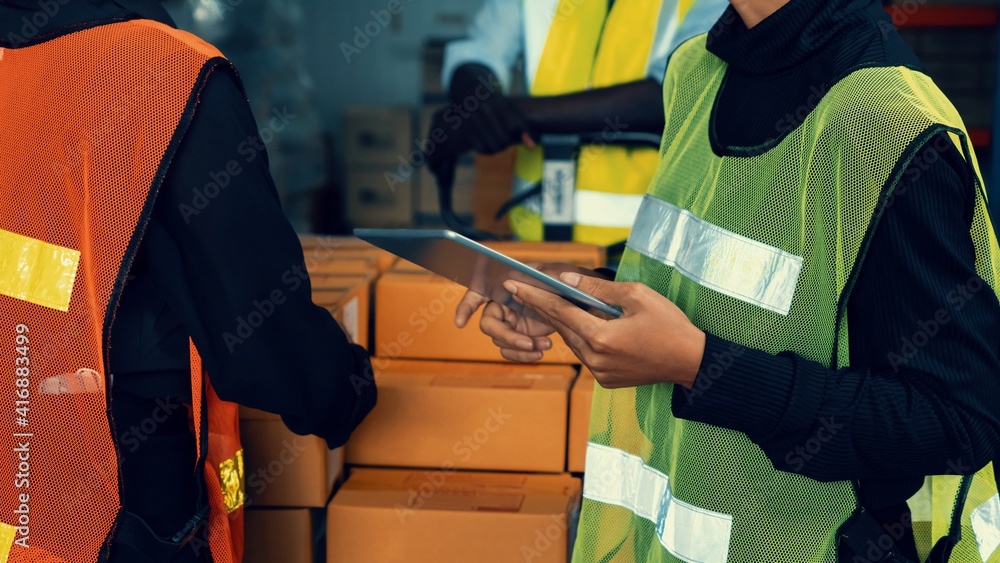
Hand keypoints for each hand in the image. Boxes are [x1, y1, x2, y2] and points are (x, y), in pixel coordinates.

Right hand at [455, 264, 608, 362]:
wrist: (587, 301)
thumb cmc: (569, 281)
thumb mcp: (560, 274)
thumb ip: (544, 275)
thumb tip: (524, 276)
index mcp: (508, 284)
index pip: (478, 292)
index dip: (466, 306)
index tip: (460, 322)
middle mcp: (505, 303)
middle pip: (489, 324)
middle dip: (505, 336)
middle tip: (526, 342)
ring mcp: (512, 321)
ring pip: (500, 341)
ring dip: (519, 348)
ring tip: (541, 347)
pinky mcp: (522, 335)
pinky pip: (512, 350)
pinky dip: (524, 354)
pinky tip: (541, 351)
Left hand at [503, 273, 706, 388]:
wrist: (690, 361)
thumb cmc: (669, 325)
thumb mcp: (636, 296)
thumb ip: (598, 289)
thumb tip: (567, 281)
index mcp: (600, 337)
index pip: (558, 311)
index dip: (534, 296)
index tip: (513, 286)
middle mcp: (594, 358)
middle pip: (561, 327)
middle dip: (540, 307)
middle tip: (520, 290)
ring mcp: (599, 372)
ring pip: (572, 341)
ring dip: (561, 322)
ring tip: (547, 302)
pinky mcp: (606, 380)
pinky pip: (585, 354)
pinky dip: (580, 338)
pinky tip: (578, 324)